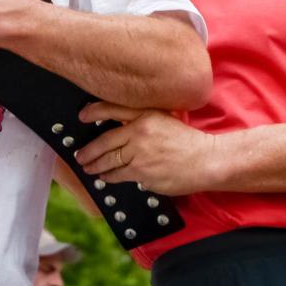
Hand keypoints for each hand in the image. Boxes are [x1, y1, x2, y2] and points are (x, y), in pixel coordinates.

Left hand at [75, 102, 219, 195]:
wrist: (206, 160)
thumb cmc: (187, 141)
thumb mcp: (165, 118)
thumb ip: (143, 119)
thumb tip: (118, 126)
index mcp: (147, 114)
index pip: (113, 109)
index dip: (94, 111)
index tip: (82, 116)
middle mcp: (141, 131)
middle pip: (105, 140)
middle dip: (88, 150)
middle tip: (80, 155)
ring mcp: (140, 154)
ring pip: (109, 160)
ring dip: (95, 165)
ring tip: (88, 167)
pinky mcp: (142, 173)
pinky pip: (119, 175)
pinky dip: (109, 177)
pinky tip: (104, 177)